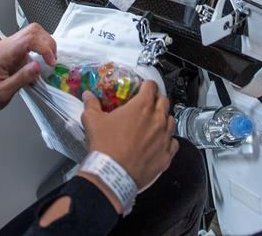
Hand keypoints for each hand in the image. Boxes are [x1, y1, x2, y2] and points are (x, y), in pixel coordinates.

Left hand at [0, 23, 56, 123]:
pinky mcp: (13, 51)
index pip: (28, 38)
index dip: (44, 47)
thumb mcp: (2, 93)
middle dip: (47, 42)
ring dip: (45, 44)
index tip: (51, 63)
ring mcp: (9, 47)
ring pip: (33, 33)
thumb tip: (38, 67)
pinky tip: (42, 61)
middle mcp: (6, 45)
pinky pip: (30, 42)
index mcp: (3, 54)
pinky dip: (40, 48)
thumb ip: (21, 79)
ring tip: (49, 61)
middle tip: (52, 60)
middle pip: (33, 30)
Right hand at [80, 81, 177, 195]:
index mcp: (142, 106)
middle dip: (155, 101)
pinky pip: (173, 142)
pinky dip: (167, 141)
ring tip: (152, 126)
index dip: (146, 86)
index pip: (151, 86)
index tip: (141, 90)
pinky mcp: (167, 154)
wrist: (112, 175)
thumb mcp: (93, 121)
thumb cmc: (104, 145)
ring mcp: (165, 137)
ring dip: (163, 120)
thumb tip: (88, 95)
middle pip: (164, 101)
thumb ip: (91, 104)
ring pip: (171, 121)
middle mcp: (158, 119)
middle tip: (145, 107)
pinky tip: (158, 144)